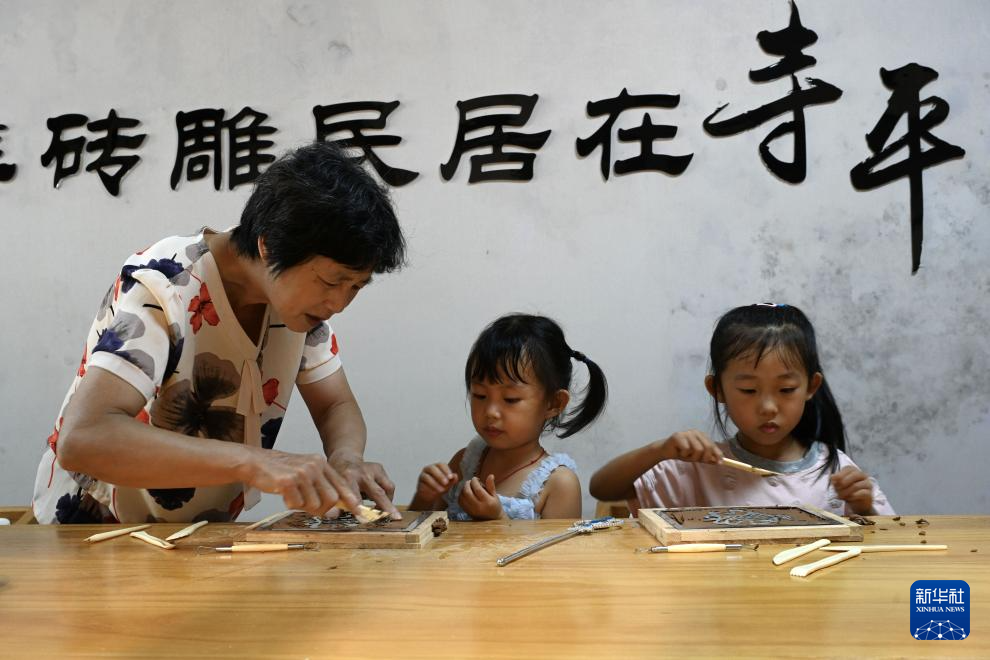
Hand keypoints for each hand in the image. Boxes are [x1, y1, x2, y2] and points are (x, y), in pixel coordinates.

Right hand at [244, 448, 358, 516]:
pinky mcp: (288, 481)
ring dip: (304, 506)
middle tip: (310, 508)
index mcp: (320, 463)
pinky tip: (284, 495)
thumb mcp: (305, 473)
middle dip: (323, 509)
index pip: (341, 484)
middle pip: (331, 498)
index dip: (350, 499)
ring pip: (315, 504)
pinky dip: (291, 505)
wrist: (255, 462)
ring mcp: (302, 473)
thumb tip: (335, 513)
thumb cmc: (280, 471)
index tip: (358, 511)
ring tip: (293, 497)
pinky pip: (297, 504)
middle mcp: (314, 466)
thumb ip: (321, 488)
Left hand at [327, 448, 400, 519]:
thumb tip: (337, 517)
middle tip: (396, 517)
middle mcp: (362, 473)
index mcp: (347, 478)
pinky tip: (380, 500)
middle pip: (377, 492)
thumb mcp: (334, 489)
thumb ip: (338, 504)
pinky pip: (388, 486)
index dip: (360, 510)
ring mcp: (372, 470)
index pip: (356, 498)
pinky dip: (387, 495)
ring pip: (387, 488)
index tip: (365, 520)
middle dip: (386, 507)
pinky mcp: (380, 469)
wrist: (344, 459)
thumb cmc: (338, 477)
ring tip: (384, 512)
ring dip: (388, 503)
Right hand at [416, 463, 458, 502]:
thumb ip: (452, 480)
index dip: (446, 470)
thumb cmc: (441, 486)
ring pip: (427, 477)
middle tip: (446, 483)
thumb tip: (455, 476)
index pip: (441, 465)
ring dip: (434, 483)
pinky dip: (429, 489)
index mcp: (437, 467)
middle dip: (440, 475)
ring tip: (441, 490)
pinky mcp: (419, 483)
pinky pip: (422, 485)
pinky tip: (435, 493)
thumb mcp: (448, 484)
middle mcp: (429, 469)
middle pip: (433, 468)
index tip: (451, 477)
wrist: (431, 495)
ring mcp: (423, 475)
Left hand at [458, 474, 504, 519]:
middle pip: (467, 493)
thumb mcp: (495, 496)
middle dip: (467, 484)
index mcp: (487, 502)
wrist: (491, 520)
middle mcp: (478, 507)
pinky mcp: (466, 512)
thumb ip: (491, 486)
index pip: (478, 489)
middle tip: (470, 481)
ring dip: (463, 489)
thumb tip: (490, 475)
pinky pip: (460, 501)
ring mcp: (471, 510)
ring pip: (462, 497)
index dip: (474, 481)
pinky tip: (465, 492)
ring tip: (468, 486)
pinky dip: (461, 495)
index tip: (475, 478)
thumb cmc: (494, 506)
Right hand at [656, 430, 723, 463]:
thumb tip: (719, 462)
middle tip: (695, 459)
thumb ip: (707, 458)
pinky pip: (687, 449)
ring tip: (686, 455)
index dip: (717, 454)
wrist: (666, 450)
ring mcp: (687, 433)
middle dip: (704, 457)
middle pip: (707, 447)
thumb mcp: (697, 456)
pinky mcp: (678, 436)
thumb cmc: (682, 452)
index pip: (713, 445)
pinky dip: (684, 454)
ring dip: (692, 457)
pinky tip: (679, 452)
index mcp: (701, 435)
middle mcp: (696, 432)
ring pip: (698, 450)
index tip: (720, 463)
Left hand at [830, 466, 875, 514]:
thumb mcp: (839, 484)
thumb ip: (835, 480)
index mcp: (853, 470)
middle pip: (854, 475)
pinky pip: (862, 493)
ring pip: (856, 485)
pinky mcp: (869, 493)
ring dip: (846, 492)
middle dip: (843, 483)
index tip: (833, 482)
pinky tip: (848, 498)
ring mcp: (867, 484)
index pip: (848, 469)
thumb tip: (832, 477)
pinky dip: (852, 496)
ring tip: (840, 496)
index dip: (840, 475)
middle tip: (837, 489)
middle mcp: (862, 475)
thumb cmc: (847, 490)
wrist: (857, 502)